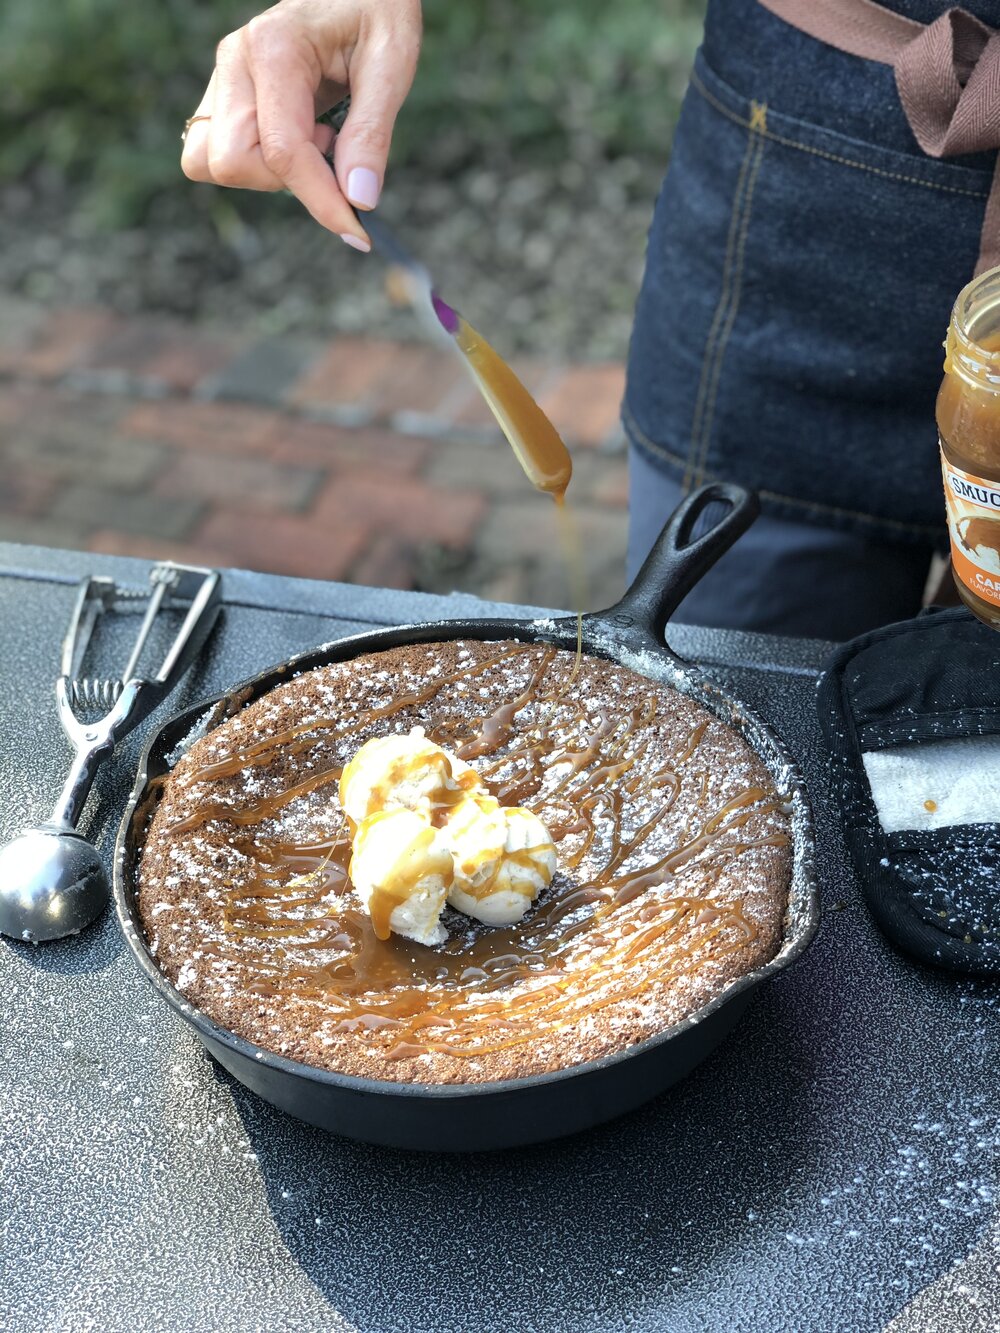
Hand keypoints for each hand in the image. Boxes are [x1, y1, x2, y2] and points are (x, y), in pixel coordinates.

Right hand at [181, 0, 421, 249]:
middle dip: (285, 181)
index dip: (321, 201)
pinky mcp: (224, 95)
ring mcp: (224, 78)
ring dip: (264, 174)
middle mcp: (236, 62)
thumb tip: (359, 200)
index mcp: (275, 48)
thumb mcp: (392, 61)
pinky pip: (216, 153)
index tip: (358, 231)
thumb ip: (373, 132)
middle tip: (332, 152)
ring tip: (314, 142)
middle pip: (230, 162)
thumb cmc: (376, 9)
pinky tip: (297, 141)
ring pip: (210, 162)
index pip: (282, 150)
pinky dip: (256, 166)